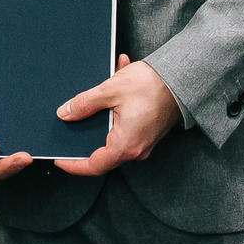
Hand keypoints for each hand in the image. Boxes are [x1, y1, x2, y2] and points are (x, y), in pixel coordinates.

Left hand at [53, 54, 181, 177]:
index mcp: (125, 145)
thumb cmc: (151, 85)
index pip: (94, 165)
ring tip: (98, 90)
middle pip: (102, 152)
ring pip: (113, 135)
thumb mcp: (110, 91)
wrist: (184, 78)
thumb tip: (64, 114)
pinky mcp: (148, 132)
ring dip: (103, 114)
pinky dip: (117, 109)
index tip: (59, 159)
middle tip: (69, 125)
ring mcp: (144, 142)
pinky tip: (116, 81)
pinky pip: (126, 126)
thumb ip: (84, 104)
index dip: (74, 165)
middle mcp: (136, 149)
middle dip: (85, 135)